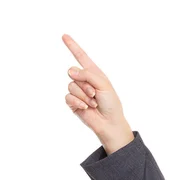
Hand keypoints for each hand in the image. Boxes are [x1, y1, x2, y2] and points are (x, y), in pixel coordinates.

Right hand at [62, 34, 132, 150]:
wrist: (109, 122)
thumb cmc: (111, 104)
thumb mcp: (104, 84)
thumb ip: (88, 74)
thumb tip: (70, 71)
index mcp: (94, 74)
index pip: (81, 57)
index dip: (73, 46)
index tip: (64, 36)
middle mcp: (84, 80)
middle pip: (73, 73)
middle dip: (85, 84)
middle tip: (95, 94)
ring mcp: (78, 91)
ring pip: (71, 85)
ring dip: (84, 95)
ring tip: (93, 103)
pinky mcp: (73, 102)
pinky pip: (68, 97)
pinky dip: (78, 102)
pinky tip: (86, 108)